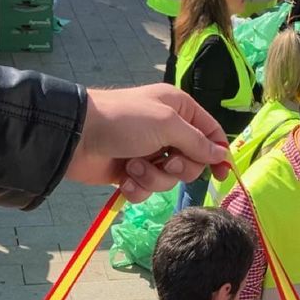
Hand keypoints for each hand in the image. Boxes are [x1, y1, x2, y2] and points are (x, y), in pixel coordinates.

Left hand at [67, 84, 229, 202]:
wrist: (77, 136)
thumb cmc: (124, 120)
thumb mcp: (167, 125)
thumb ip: (197, 142)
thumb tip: (221, 154)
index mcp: (179, 110)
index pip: (210, 133)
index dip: (217, 153)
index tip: (223, 173)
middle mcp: (166, 130)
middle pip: (192, 162)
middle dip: (178, 168)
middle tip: (165, 162)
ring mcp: (148, 153)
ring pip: (168, 180)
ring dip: (152, 177)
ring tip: (132, 166)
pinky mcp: (131, 172)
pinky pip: (147, 189)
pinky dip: (136, 186)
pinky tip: (122, 178)